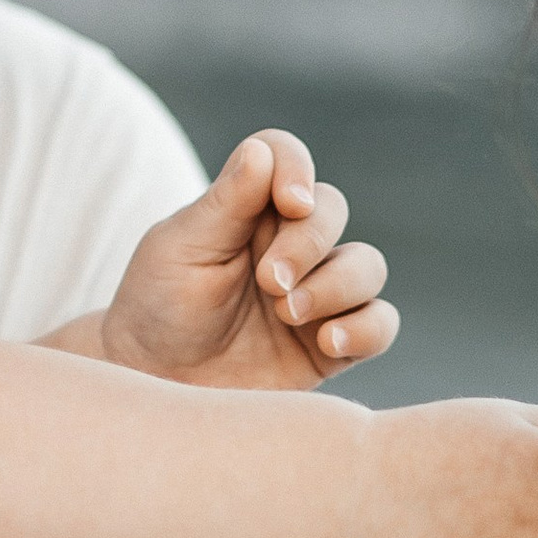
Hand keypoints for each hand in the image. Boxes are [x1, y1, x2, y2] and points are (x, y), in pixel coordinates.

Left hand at [90, 129, 397, 388]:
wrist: (157, 384)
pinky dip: (366, 328)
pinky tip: (327, 341)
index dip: (297, 168)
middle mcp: (290, 244)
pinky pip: (380, 324)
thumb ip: (225, 203)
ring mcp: (317, 294)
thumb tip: (262, 152)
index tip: (289, 202)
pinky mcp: (332, 345)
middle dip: (308, 243)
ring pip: (368, 266)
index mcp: (249, 209)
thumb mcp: (180, 249)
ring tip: (287, 314)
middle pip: (332, 210)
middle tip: (268, 282)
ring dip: (338, 285)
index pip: (286, 160)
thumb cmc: (158, 308)